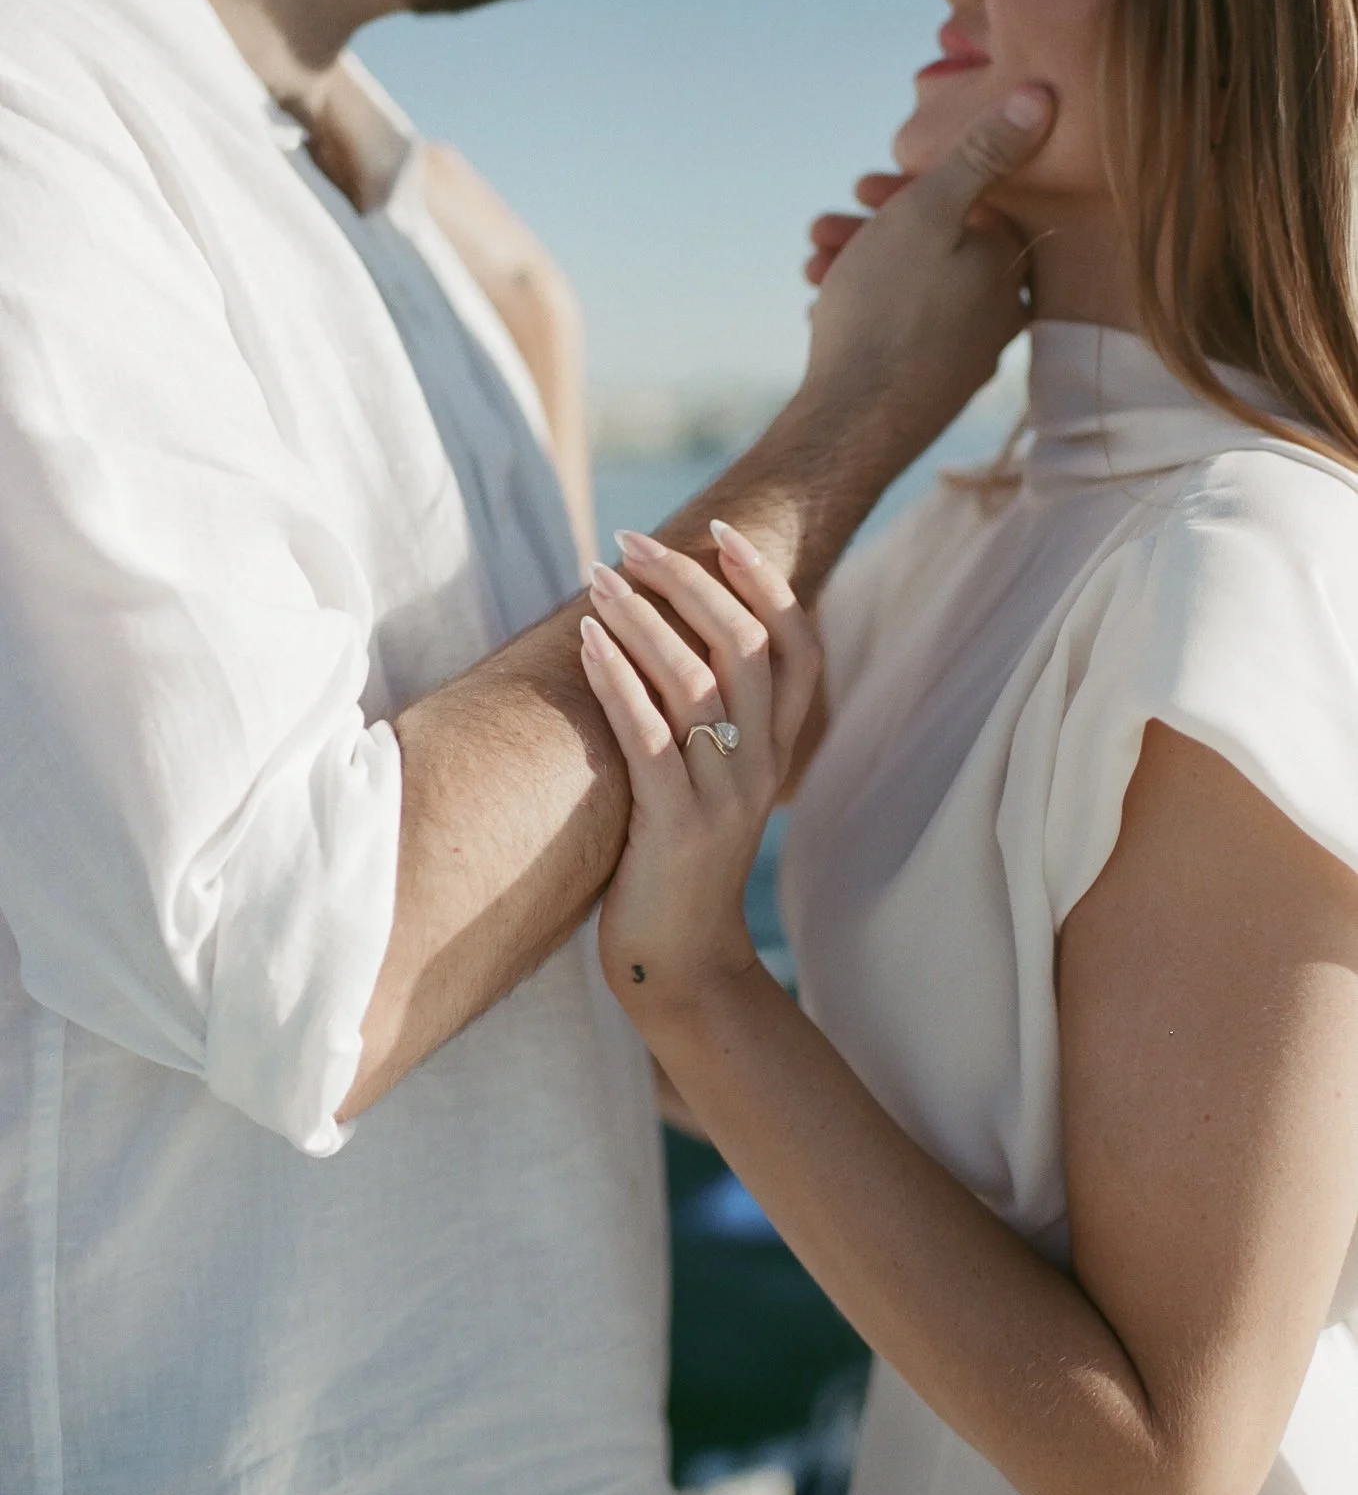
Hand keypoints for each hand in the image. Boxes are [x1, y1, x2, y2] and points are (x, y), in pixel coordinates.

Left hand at [579, 522, 821, 1016]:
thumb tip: (663, 628)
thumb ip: (706, 715)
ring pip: (700, 684)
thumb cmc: (678, 862)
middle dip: (691, 582)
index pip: (800, 645)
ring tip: (599, 576)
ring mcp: (724, 798)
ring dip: (646, 619)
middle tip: (631, 542)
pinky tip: (586, 640)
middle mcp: (763, 766)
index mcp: (779, 749)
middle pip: (748, 647)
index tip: (717, 530)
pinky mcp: (676, 828)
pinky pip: (651, 738)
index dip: (766, 582)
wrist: (681, 964)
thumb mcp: (709, 779)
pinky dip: (619, 680)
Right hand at [797, 87, 1053, 467]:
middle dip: (876, 226)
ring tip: (813, 260)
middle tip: (827, 224)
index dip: (915, 187)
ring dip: (858, 264)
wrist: (850, 424)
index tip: (865, 188)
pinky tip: (823, 305)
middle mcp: (1002, 314)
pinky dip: (863, 308)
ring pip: (912, 288)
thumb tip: (1045, 95)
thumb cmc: (886, 310)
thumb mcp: (929, 210)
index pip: (974, 204)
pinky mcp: (933, 389)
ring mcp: (967, 357)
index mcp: (1011, 267)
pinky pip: (901, 330)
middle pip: (939, 245)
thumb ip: (985, 151)